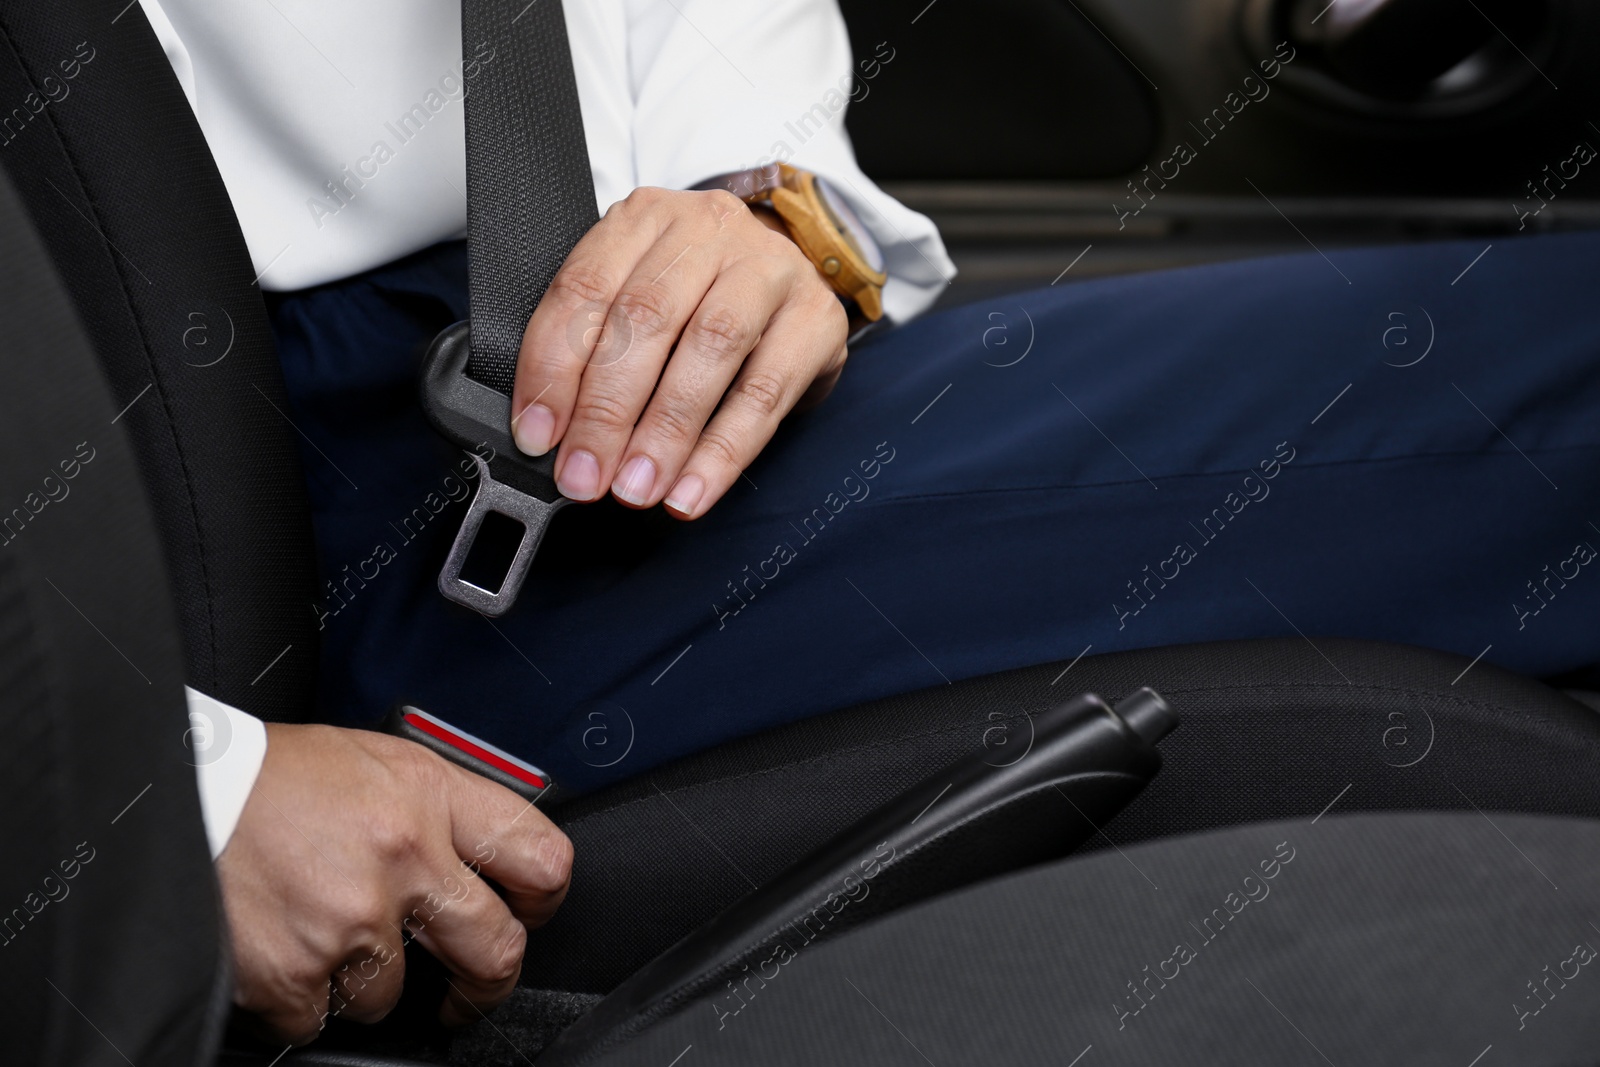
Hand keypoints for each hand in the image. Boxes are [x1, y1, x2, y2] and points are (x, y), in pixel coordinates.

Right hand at [216, 724, 572, 1044]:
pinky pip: (322, 1017)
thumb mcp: (377, 762)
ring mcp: (351, 919)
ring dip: (365, 979)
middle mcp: (402, 856)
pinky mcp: (295, 972)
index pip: (541, 857)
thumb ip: (439, 808)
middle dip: (488, 981)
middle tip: (469, 985)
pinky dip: (304, 997)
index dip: (547, 899)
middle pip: (497, 950)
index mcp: (429, 795)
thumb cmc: (272, 775)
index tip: (531, 913)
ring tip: (324, 930)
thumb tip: (488, 854)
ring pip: (395, 994)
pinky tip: (285, 947)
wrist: (176, 785)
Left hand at [510, 186, 849, 518]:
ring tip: (637, 486)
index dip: (554, 368)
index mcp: (645, 218)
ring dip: (666, 431)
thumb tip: (551, 433)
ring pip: (711, 347)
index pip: (585, 288)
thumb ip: (595, 348)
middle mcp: (708, 228)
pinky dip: (724, 451)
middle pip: (647, 317)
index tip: (539, 435)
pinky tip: (693, 490)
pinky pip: (766, 392)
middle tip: (586, 475)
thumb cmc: (699, 303)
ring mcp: (770, 266)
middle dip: (608, 409)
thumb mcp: (639, 299)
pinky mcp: (816, 316)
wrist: (792, 289)